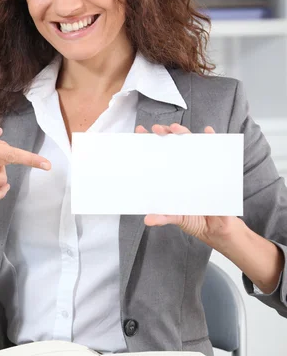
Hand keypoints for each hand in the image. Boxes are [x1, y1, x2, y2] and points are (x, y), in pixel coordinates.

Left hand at [135, 122, 235, 245]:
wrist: (215, 227)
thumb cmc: (193, 218)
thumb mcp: (175, 217)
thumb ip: (162, 217)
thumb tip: (148, 219)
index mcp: (172, 173)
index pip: (158, 152)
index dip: (149, 140)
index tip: (139, 131)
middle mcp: (184, 165)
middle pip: (173, 142)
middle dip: (164, 131)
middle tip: (157, 130)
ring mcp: (199, 164)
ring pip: (191, 141)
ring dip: (183, 131)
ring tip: (175, 128)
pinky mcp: (215, 166)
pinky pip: (215, 149)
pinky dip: (213, 138)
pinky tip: (208, 132)